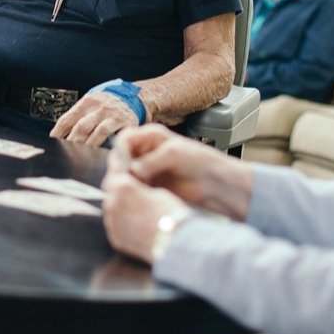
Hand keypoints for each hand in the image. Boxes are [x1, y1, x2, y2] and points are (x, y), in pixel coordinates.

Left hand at [50, 91, 140, 146]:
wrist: (133, 95)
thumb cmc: (107, 103)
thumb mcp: (92, 103)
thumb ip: (79, 116)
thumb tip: (60, 135)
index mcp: (87, 102)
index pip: (68, 118)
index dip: (58, 132)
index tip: (52, 143)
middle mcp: (99, 107)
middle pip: (81, 127)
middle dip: (72, 142)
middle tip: (65, 155)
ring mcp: (113, 115)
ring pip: (98, 132)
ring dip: (88, 146)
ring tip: (80, 158)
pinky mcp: (126, 122)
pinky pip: (115, 136)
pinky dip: (106, 145)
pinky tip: (100, 155)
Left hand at [102, 169, 189, 264]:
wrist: (172, 240)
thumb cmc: (169, 211)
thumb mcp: (155, 191)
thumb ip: (137, 188)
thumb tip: (132, 188)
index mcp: (123, 187)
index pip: (113, 174)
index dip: (116, 169)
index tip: (117, 164)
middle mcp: (112, 204)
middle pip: (110, 192)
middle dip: (117, 189)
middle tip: (128, 188)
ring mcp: (112, 223)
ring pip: (112, 210)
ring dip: (119, 206)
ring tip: (135, 208)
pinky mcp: (115, 238)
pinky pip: (115, 226)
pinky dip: (122, 222)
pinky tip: (135, 222)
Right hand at [109, 125, 252, 218]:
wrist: (214, 182)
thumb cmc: (199, 161)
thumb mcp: (174, 155)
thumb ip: (151, 161)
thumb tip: (131, 171)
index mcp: (151, 136)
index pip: (125, 139)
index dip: (120, 152)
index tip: (121, 166)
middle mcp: (145, 150)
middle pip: (121, 158)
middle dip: (120, 169)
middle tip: (124, 183)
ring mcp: (146, 168)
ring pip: (125, 174)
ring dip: (125, 182)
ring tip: (134, 191)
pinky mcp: (148, 184)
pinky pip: (133, 187)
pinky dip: (133, 191)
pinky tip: (139, 197)